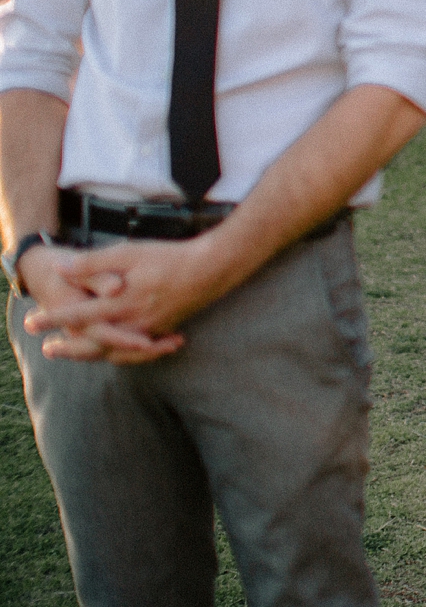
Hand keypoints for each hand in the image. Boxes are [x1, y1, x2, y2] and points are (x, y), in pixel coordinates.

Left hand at [22, 238, 208, 363]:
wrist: (213, 268)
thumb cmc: (170, 256)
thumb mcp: (128, 252)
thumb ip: (93, 263)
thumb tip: (61, 269)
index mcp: (122, 303)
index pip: (78, 315)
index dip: (53, 319)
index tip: (32, 323)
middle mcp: (135, 322)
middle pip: (94, 344)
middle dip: (69, 348)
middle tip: (48, 350)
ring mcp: (151, 329)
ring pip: (116, 352)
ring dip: (92, 355)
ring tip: (76, 354)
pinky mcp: (164, 329)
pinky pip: (137, 351)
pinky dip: (122, 354)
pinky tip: (116, 352)